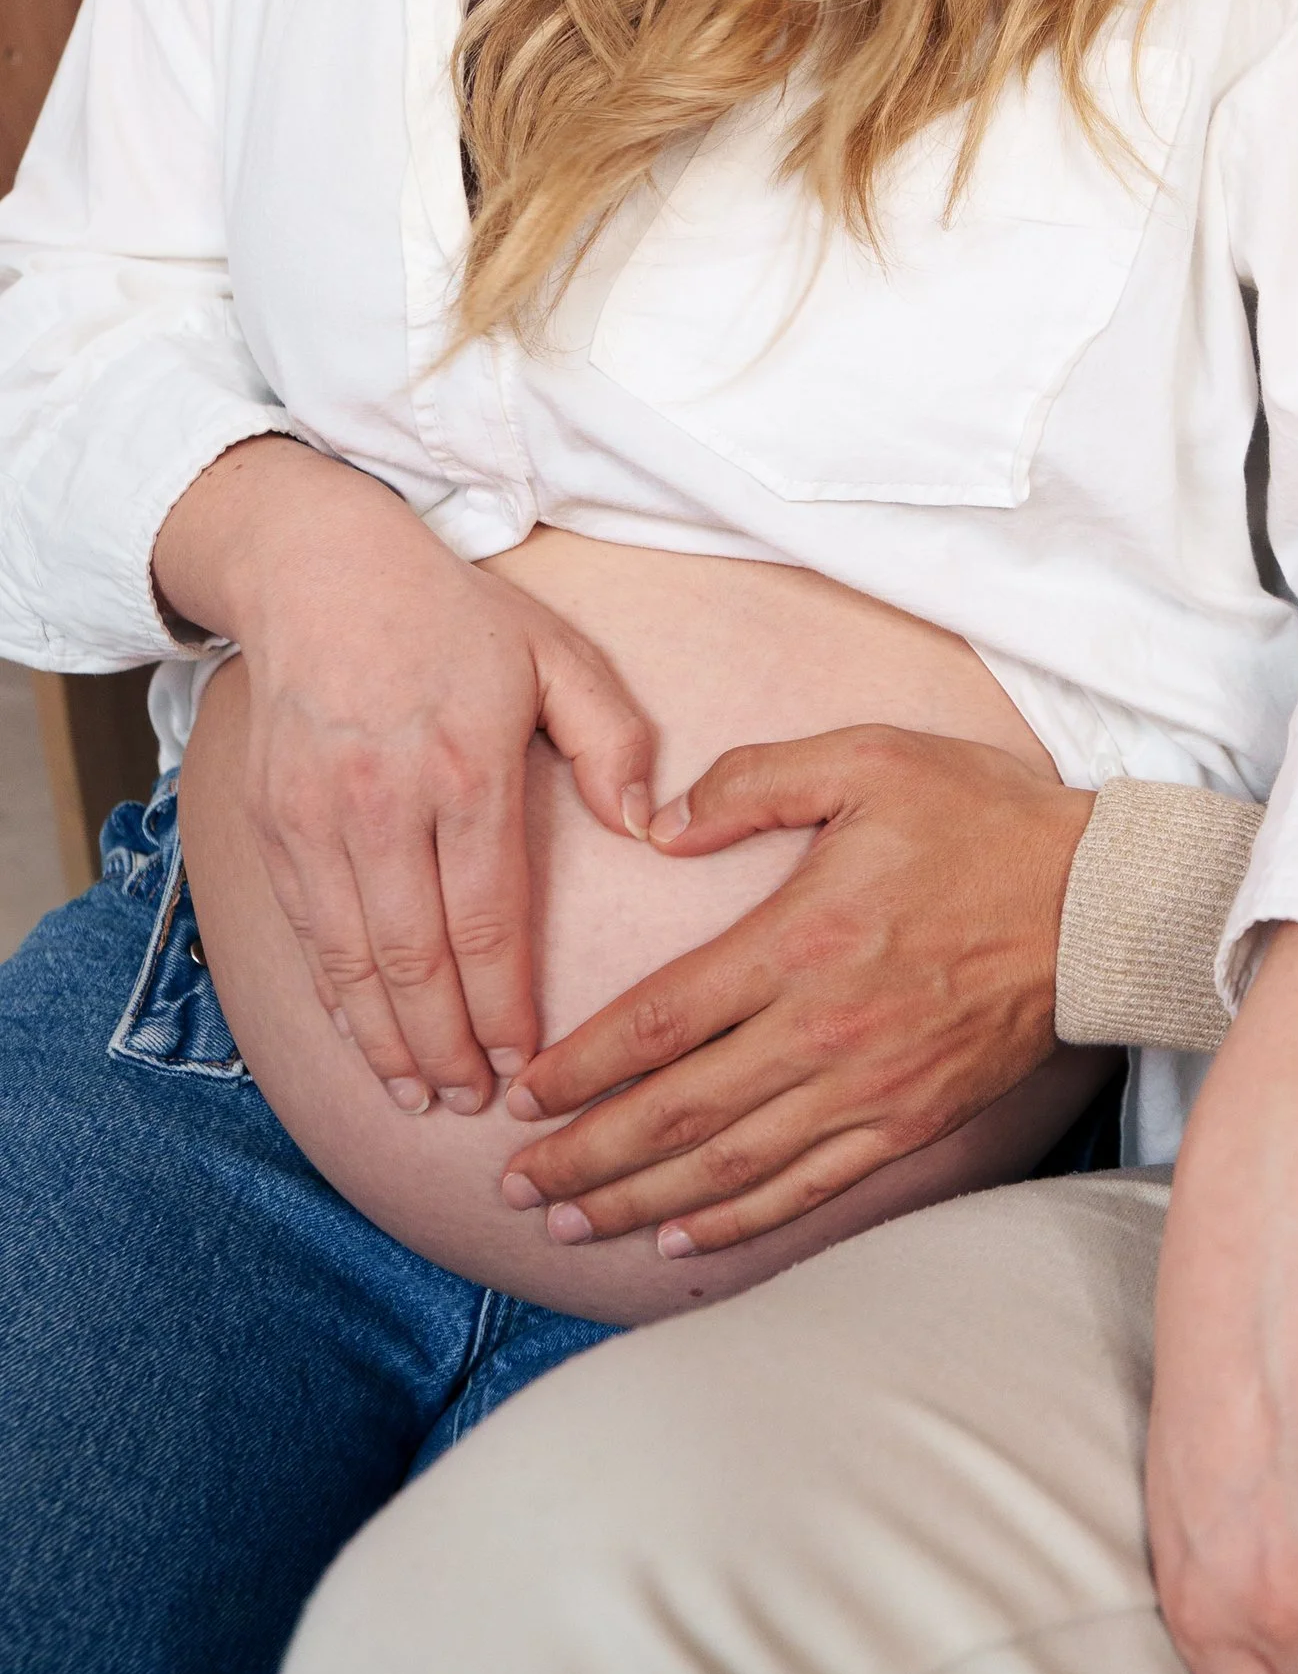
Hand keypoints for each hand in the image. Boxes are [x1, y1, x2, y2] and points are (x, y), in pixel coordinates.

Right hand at [154, 440, 653, 1111]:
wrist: (316, 569)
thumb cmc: (453, 614)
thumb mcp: (557, 652)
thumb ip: (615, 741)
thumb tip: (652, 831)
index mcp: (467, 765)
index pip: (488, 917)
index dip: (505, 1004)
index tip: (527, 1062)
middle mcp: (383, 802)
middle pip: (415, 958)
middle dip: (445, 1046)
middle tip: (473, 1105)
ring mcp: (316, 818)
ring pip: (351, 960)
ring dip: (385, 1040)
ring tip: (419, 1095)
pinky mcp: (270, 824)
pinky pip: (305, 933)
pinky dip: (333, 997)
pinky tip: (362, 1038)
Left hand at [499, 723, 1093, 1253]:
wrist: (1103, 903)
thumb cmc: (982, 819)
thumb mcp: (867, 758)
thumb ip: (753, 782)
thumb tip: (657, 824)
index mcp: (800, 941)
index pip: (661, 1022)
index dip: (581, 1067)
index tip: (521, 1094)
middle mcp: (823, 1031)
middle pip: (675, 1114)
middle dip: (584, 1157)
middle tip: (511, 1186)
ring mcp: (868, 1090)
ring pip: (729, 1167)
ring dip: (640, 1203)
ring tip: (568, 1224)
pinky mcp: (910, 1123)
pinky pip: (808, 1188)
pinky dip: (738, 1224)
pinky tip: (682, 1241)